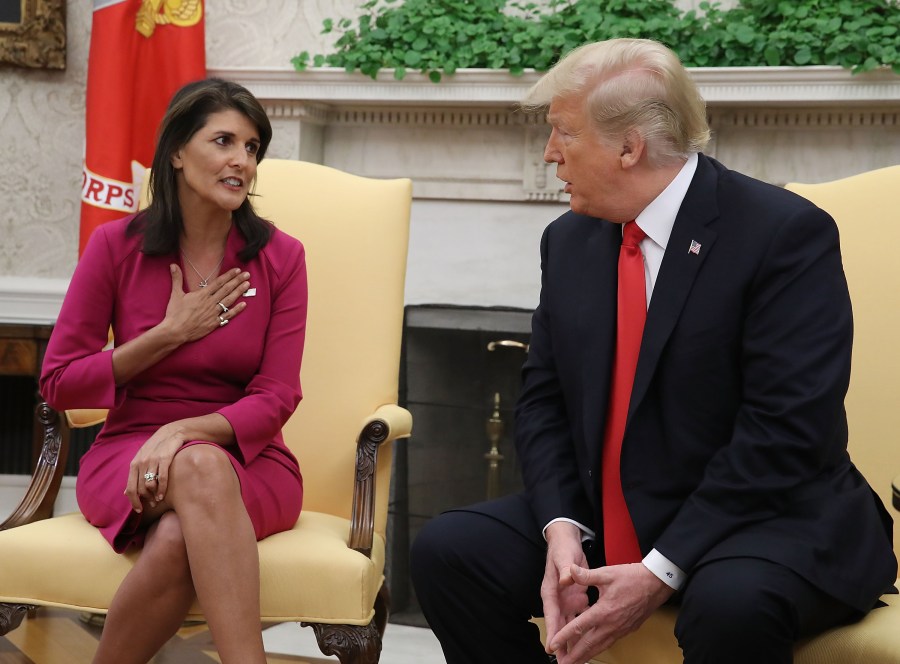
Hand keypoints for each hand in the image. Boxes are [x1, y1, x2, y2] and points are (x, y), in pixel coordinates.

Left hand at [124, 422, 185, 511]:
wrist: (174, 431)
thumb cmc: (159, 447)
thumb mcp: (144, 459)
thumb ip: (135, 475)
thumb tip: (125, 493)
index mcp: (134, 463)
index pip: (130, 488)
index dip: (133, 501)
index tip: (139, 510)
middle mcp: (141, 462)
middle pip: (140, 489)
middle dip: (146, 500)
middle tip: (152, 505)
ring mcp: (153, 460)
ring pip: (150, 485)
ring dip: (154, 496)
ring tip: (159, 500)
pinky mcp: (165, 458)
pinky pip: (162, 478)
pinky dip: (162, 489)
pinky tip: (163, 495)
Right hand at [163, 264, 250, 342]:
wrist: (176, 331)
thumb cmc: (175, 313)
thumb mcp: (176, 294)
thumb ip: (177, 279)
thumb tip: (173, 265)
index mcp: (202, 294)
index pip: (218, 282)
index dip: (229, 275)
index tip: (237, 270)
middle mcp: (210, 302)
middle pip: (227, 289)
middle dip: (237, 281)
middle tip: (247, 274)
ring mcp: (214, 312)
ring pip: (229, 300)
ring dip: (239, 292)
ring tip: (247, 285)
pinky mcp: (215, 322)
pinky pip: (228, 315)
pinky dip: (237, 310)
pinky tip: (244, 304)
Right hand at [541, 522, 589, 652]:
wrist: (567, 541)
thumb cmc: (563, 548)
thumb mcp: (564, 556)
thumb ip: (565, 568)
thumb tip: (566, 579)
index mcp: (551, 589)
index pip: (551, 613)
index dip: (552, 630)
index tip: (552, 646)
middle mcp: (557, 598)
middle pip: (558, 624)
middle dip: (561, 642)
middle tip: (563, 661)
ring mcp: (566, 600)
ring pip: (568, 623)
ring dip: (571, 639)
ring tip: (574, 657)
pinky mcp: (576, 598)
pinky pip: (580, 616)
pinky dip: (583, 628)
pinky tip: (589, 640)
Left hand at [548, 563, 673, 663]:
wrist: (656, 584)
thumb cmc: (633, 578)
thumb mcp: (607, 573)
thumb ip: (586, 575)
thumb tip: (570, 571)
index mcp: (604, 611)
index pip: (580, 627)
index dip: (564, 637)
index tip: (554, 645)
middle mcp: (612, 624)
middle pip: (589, 644)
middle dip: (574, 656)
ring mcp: (620, 629)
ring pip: (600, 646)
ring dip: (586, 656)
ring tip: (575, 663)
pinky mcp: (627, 630)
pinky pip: (609, 643)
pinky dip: (598, 649)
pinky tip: (593, 649)